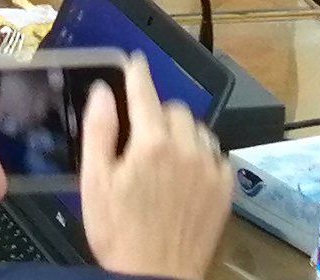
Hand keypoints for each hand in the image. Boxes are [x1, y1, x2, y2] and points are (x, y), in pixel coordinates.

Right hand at [77, 53, 232, 279]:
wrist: (154, 276)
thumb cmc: (118, 233)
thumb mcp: (94, 182)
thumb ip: (99, 130)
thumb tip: (104, 92)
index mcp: (151, 143)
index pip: (145, 92)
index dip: (138, 73)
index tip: (136, 62)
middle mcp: (186, 148)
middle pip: (174, 109)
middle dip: (157, 115)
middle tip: (141, 138)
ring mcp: (210, 168)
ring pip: (199, 129)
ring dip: (182, 133)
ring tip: (166, 156)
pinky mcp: (225, 188)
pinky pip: (216, 155)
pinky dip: (202, 156)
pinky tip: (187, 174)